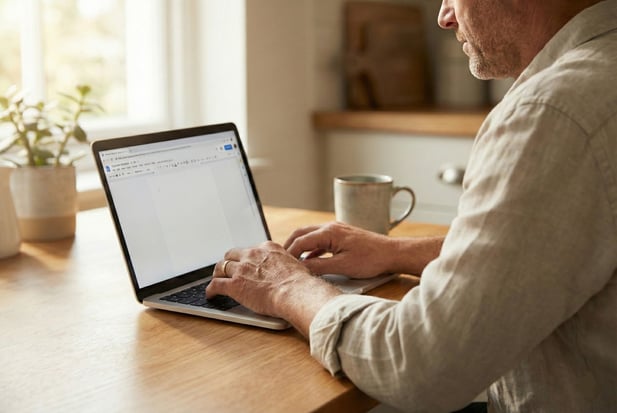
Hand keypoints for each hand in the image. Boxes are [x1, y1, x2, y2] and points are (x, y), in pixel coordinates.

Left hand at [206, 241, 340, 334]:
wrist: (295, 292)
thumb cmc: (300, 283)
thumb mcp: (294, 265)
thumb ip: (285, 264)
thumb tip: (288, 271)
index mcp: (267, 248)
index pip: (250, 250)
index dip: (246, 257)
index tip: (245, 263)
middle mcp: (252, 254)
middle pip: (232, 254)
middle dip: (229, 261)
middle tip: (227, 269)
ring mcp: (241, 269)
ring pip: (221, 267)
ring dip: (218, 273)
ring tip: (216, 279)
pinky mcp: (234, 285)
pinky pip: (216, 285)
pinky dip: (211, 289)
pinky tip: (211, 294)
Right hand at [284, 222, 396, 277]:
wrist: (392, 254)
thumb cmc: (371, 259)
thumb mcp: (342, 267)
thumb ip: (319, 267)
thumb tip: (301, 269)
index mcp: (329, 232)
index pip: (301, 241)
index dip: (289, 253)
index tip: (281, 265)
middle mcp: (331, 227)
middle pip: (302, 233)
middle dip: (289, 245)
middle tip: (280, 259)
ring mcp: (337, 230)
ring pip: (311, 235)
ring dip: (300, 246)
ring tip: (292, 260)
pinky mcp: (342, 236)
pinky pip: (321, 240)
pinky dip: (312, 249)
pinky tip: (310, 260)